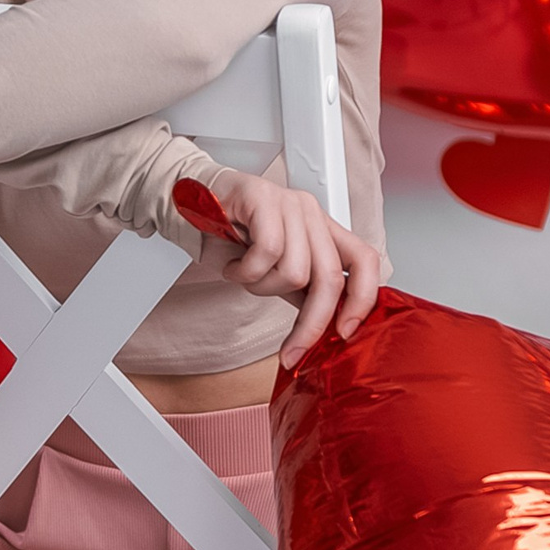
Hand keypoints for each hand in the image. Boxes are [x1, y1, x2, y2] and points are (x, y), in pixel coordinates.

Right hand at [197, 168, 389, 366]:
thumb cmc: (227, 237)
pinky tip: (233, 264)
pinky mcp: (264, 197)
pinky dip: (245, 271)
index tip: (343, 334)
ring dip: (262, 287)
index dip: (362, 299)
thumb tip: (325, 328)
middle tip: (291, 352)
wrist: (184, 207)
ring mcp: (290, 203)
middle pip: (330, 277)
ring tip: (244, 275)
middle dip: (310, 324)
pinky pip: (267, 252)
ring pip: (295, 271)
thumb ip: (302, 292)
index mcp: (322, 230)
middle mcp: (312, 214)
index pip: (365, 261)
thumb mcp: (273, 271)